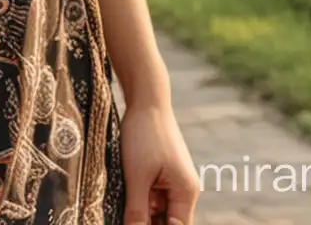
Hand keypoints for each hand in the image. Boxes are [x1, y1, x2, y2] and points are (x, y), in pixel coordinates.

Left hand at [120, 99, 201, 224]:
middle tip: (126, 217)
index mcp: (185, 193)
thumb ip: (136, 212)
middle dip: (147, 221)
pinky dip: (139, 200)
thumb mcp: (136, 176)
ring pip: (157, 211)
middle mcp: (184, 190)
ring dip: (141, 212)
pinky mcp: (161, 173)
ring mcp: (172, 181)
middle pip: (167, 221)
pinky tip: (124, 197)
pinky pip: (151, 197)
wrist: (146, 98)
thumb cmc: (143, 134)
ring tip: (124, 203)